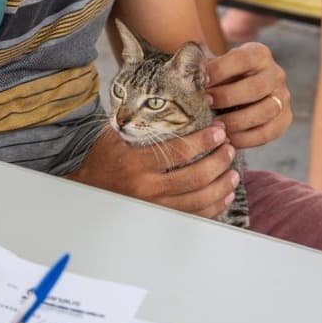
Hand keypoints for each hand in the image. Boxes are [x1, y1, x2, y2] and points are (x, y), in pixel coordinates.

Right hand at [67, 123, 238, 218]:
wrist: (88, 192)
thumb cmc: (102, 160)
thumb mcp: (113, 136)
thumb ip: (139, 122)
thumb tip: (172, 103)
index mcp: (135, 163)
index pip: (179, 151)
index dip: (204, 141)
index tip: (219, 132)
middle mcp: (147, 187)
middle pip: (195, 176)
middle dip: (219, 161)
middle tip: (230, 149)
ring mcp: (155, 207)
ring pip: (199, 199)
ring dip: (221, 185)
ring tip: (233, 172)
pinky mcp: (160, 219)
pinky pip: (194, 216)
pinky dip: (214, 206)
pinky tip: (224, 195)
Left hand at [205, 40, 292, 149]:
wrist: (236, 92)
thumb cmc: (219, 77)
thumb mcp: (214, 66)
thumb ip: (203, 67)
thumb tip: (186, 71)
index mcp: (259, 54)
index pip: (242, 59)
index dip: (220, 71)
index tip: (200, 82)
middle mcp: (276, 74)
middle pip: (256, 87)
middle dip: (228, 97)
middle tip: (206, 105)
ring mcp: (282, 97)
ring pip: (264, 112)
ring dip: (236, 121)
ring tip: (214, 126)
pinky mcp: (284, 119)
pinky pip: (267, 133)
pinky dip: (245, 139)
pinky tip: (226, 139)